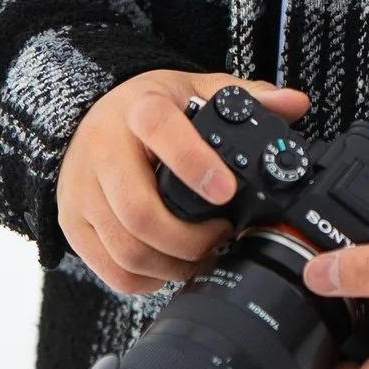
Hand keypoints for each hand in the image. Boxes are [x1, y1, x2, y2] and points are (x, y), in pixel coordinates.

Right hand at [55, 71, 308, 296]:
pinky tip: (170, 263)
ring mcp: (82, 192)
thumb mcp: (195, 89)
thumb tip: (294, 102)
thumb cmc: (148, 109)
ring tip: (201, 254)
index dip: (193, 163)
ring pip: (127, 250)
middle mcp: (102, 150)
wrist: (88, 120)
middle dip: (190, 239)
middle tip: (222, 236)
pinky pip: (112, 271)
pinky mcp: (74, 225)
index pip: (159, 131)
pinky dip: (148, 279)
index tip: (227, 192)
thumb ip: (245, 96)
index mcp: (138, 110)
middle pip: (139, 213)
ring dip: (173, 264)